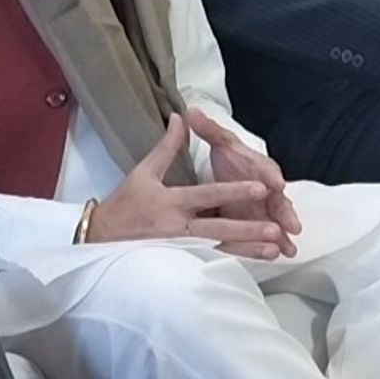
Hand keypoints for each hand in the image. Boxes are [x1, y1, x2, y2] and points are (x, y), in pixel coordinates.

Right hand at [86, 113, 283, 258]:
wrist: (103, 235)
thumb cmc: (125, 202)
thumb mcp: (143, 171)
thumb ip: (167, 146)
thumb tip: (180, 118)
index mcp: (170, 202)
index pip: (207, 195)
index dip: (234, 191)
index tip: (258, 187)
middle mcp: (178, 227)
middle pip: (219, 228)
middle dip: (248, 227)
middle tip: (276, 226)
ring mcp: (182, 248)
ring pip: (221, 248)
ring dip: (249, 247)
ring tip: (276, 246)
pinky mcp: (183, 261)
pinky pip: (215, 260)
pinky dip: (237, 258)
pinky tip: (257, 258)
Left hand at [185, 107, 300, 258]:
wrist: (234, 173)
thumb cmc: (230, 156)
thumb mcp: (219, 142)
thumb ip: (208, 129)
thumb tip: (191, 111)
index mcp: (258, 165)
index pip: (266, 168)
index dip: (271, 176)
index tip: (277, 183)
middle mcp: (266, 188)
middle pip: (278, 200)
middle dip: (285, 212)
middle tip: (292, 225)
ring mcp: (265, 208)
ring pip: (276, 222)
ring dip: (282, 235)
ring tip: (288, 248)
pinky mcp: (258, 224)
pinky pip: (264, 236)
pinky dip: (270, 246)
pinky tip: (277, 256)